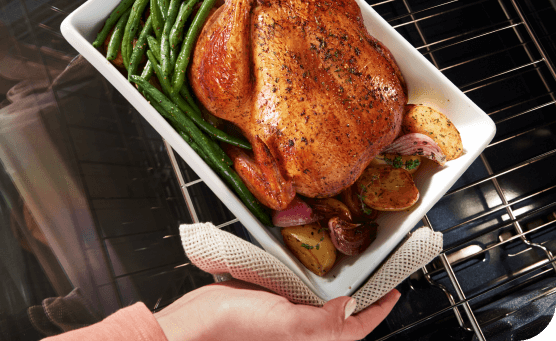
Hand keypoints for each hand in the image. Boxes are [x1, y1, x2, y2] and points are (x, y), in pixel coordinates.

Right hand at [154, 279, 400, 340]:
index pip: (356, 326)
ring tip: (353, 265)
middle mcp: (304, 329)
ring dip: (339, 283)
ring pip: (323, 300)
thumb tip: (352, 308)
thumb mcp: (287, 324)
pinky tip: (313, 263)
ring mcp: (289, 313)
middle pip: (343, 315)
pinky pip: (301, 290)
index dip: (379, 309)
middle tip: (378, 273)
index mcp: (312, 338)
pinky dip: (312, 276)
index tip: (395, 291)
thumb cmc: (237, 328)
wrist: (201, 320)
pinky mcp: (273, 299)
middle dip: (363, 296)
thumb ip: (323, 320)